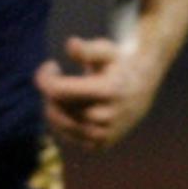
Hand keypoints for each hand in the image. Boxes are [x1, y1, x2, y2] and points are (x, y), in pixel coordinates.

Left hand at [34, 35, 163, 151]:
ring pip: (61, 124)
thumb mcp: (106, 50)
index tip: (50, 65)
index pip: (59, 91)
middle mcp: (108, 116)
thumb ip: (87, 49)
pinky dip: (63, 121)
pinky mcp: (102, 144)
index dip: (45, 78)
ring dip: (54, 106)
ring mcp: (106, 133)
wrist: (143, 86)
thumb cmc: (118, 63)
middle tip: (57, 76)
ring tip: (63, 90)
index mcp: (109, 90)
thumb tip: (71, 44)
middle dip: (50, 91)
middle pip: (58, 107)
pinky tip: (68, 105)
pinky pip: (70, 135)